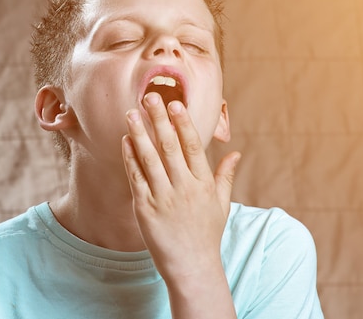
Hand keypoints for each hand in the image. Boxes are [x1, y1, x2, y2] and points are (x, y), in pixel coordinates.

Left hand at [121, 92, 240, 284]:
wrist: (192, 266)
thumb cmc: (208, 234)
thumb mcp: (222, 204)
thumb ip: (226, 176)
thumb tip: (236, 153)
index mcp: (203, 183)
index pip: (192, 146)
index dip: (183, 122)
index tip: (175, 103)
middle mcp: (184, 187)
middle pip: (170, 146)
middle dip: (159, 119)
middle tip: (150, 96)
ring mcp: (163, 198)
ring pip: (150, 159)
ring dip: (140, 133)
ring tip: (131, 113)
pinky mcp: (145, 209)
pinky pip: (136, 178)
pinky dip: (130, 158)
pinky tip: (125, 141)